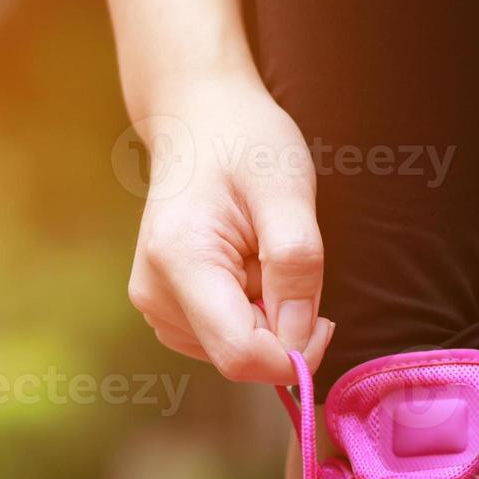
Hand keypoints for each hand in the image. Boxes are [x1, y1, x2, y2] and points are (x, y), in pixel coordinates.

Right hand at [125, 75, 332, 384]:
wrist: (198, 121)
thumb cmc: (245, 142)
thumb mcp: (287, 190)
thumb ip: (297, 265)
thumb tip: (300, 340)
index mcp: (180, 263)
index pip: (240, 354)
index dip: (294, 354)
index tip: (325, 319)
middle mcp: (154, 295)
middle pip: (238, 357)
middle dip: (281, 327)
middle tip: (286, 263)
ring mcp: (153, 305)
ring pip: (232, 353)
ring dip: (265, 318)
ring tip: (259, 256)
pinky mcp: (163, 309)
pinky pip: (222, 339)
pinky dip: (248, 314)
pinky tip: (245, 267)